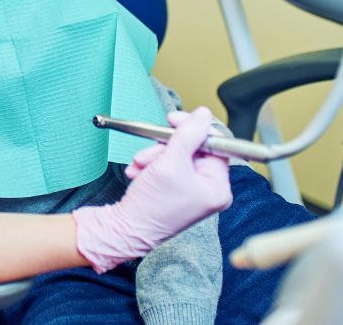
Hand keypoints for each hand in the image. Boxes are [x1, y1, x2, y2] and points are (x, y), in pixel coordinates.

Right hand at [72, 107, 231, 272]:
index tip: (174, 120)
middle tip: (152, 146)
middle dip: (166, 146)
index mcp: (217, 187)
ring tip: (140, 165)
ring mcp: (192, 189)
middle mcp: (208, 189)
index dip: (195, 129)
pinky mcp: (176, 189)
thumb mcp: (170, 162)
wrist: (125, 228)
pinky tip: (139, 172)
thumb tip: (203, 114)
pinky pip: (167, 164)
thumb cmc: (151, 205)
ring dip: (154, 155)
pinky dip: (151, 164)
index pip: (216, 145)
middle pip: (193, 148)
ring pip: (176, 154)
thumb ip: (188, 134)